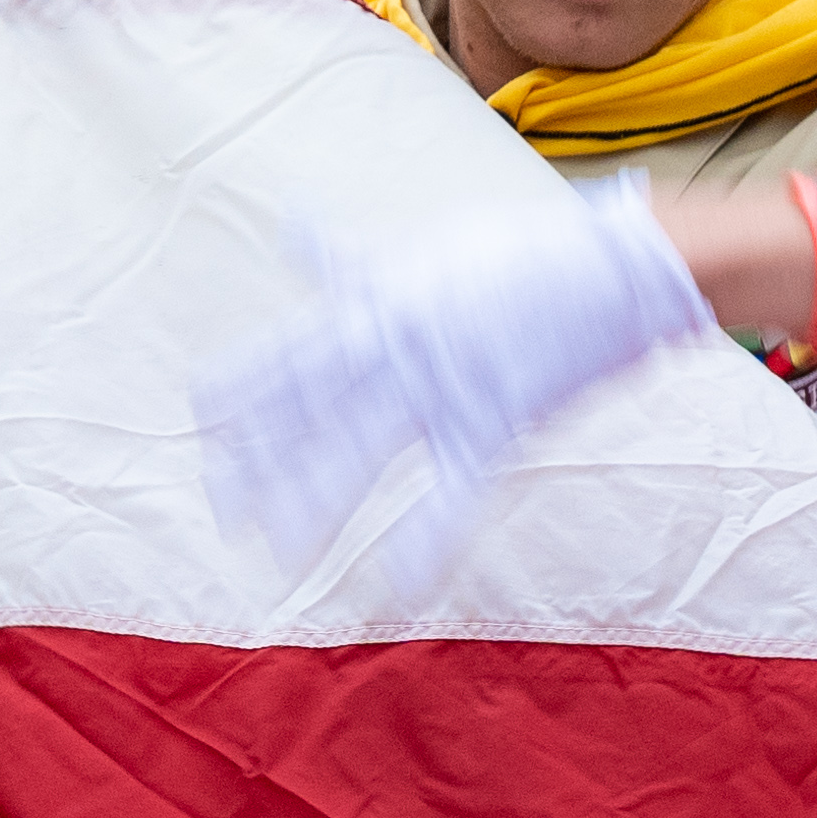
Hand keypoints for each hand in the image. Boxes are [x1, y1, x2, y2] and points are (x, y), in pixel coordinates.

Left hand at [194, 162, 708, 591]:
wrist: (616, 265)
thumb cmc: (518, 254)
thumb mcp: (422, 250)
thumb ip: (352, 260)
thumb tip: (293, 229)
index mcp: (378, 300)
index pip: (290, 349)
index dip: (242, 386)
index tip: (200, 418)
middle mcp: (399, 344)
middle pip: (311, 410)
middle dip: (262, 459)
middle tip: (221, 505)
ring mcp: (445, 387)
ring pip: (365, 455)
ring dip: (320, 505)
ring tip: (279, 551)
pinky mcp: (497, 424)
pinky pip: (453, 495)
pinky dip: (428, 545)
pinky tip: (399, 588)